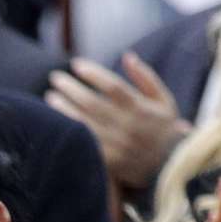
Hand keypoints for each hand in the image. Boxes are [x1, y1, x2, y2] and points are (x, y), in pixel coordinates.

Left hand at [45, 52, 186, 192]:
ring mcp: (116, 145)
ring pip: (83, 123)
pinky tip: (56, 122)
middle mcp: (127, 126)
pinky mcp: (107, 161)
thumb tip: (127, 56)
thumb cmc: (165, 127)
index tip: (75, 64)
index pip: (113, 86)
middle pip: (92, 103)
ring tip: (50, 96)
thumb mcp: (163, 99)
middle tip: (55, 77)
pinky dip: (69, 132)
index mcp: (141, 108)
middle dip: (70, 88)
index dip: (93, 73)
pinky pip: (83, 144)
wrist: (170, 166)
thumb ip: (146, 77)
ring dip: (63, 109)